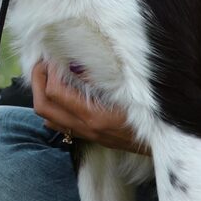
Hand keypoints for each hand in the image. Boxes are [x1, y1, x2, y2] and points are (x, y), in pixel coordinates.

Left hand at [31, 60, 148, 154]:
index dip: (50, 71)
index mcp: (94, 116)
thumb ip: (102, 79)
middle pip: (43, 106)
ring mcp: (86, 134)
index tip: (56, 56)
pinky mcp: (89, 136)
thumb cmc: (151, 114)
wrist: (162, 143)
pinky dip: (52, 108)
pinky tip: (58, 94)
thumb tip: (77, 62)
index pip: (55, 92)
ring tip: (46, 74)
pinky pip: (59, 125)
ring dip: (41, 93)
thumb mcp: (129, 93)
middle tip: (42, 62)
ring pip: (47, 117)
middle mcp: (85, 127)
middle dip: (37, 81)